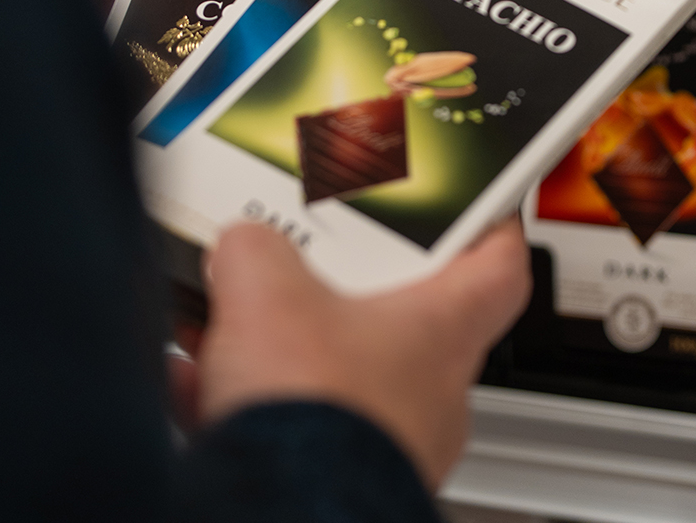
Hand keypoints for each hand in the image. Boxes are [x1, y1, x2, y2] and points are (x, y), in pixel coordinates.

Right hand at [191, 217, 529, 489]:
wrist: (279, 517)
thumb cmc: (314, 419)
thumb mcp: (268, 292)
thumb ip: (258, 249)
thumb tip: (243, 245)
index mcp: (443, 330)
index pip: (499, 267)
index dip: (491, 227)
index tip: (479, 203)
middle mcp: (429, 390)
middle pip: (404, 316)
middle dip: (347, 286)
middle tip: (307, 256)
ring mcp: (386, 441)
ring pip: (340, 373)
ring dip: (286, 348)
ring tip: (230, 320)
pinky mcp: (335, 479)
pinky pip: (293, 426)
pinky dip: (248, 402)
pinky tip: (195, 385)